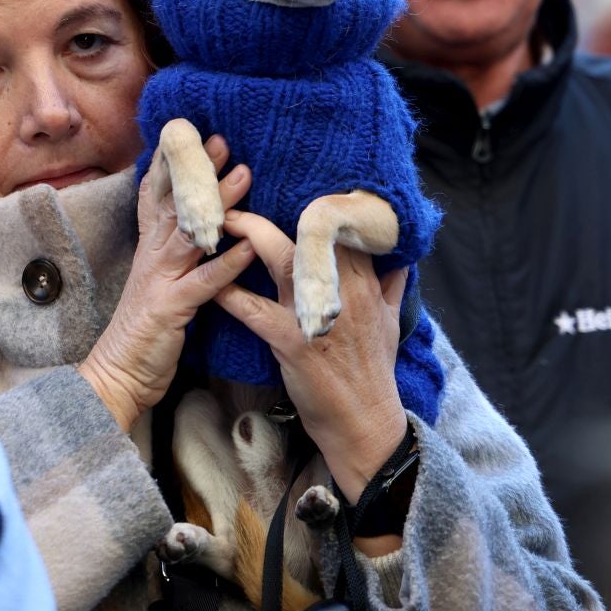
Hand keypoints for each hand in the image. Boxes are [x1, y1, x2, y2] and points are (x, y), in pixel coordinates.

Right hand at [78, 134, 254, 432]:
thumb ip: (173, 256)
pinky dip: (225, 263)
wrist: (117, 376)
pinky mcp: (170, 308)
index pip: (156, 198)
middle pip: (176, 204)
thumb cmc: (144, 334)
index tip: (189, 136)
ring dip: (218, 203)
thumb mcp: (156, 285)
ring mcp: (158, 280)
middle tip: (221, 140)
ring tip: (245, 175)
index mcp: (150, 251)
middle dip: (198, 170)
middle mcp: (152, 258)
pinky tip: (246, 247)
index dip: (171, 166)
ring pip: (190, 233)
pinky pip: (202, 282)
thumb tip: (193, 229)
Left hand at [213, 210, 409, 506]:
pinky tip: (211, 283)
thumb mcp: (391, 323)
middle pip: (307, 231)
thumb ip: (391, 285)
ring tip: (219, 220)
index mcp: (364, 281)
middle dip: (272, 206)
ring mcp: (317, 313)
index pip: (338, 226)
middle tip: (240, 191)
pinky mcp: (294, 343)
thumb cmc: (374, 373)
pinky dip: (230, 294)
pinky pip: (254, 310)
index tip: (286, 185)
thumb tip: (399, 258)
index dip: (312, 204)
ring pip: (281, 257)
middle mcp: (343, 289)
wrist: (365, 425)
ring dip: (246, 234)